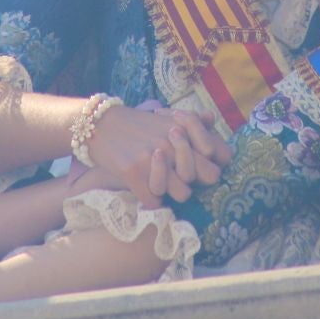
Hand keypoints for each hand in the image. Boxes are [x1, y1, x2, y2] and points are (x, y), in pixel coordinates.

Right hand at [88, 104, 229, 204]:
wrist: (98, 124)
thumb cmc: (135, 124)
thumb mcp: (165, 117)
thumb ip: (191, 121)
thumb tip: (212, 120)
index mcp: (184, 128)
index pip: (221, 155)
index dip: (216, 163)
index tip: (203, 165)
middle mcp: (173, 142)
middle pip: (209, 177)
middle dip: (198, 180)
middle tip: (181, 177)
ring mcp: (154, 158)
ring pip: (183, 194)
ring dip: (173, 192)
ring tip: (161, 183)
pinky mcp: (133, 172)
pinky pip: (154, 201)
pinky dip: (150, 200)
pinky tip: (144, 189)